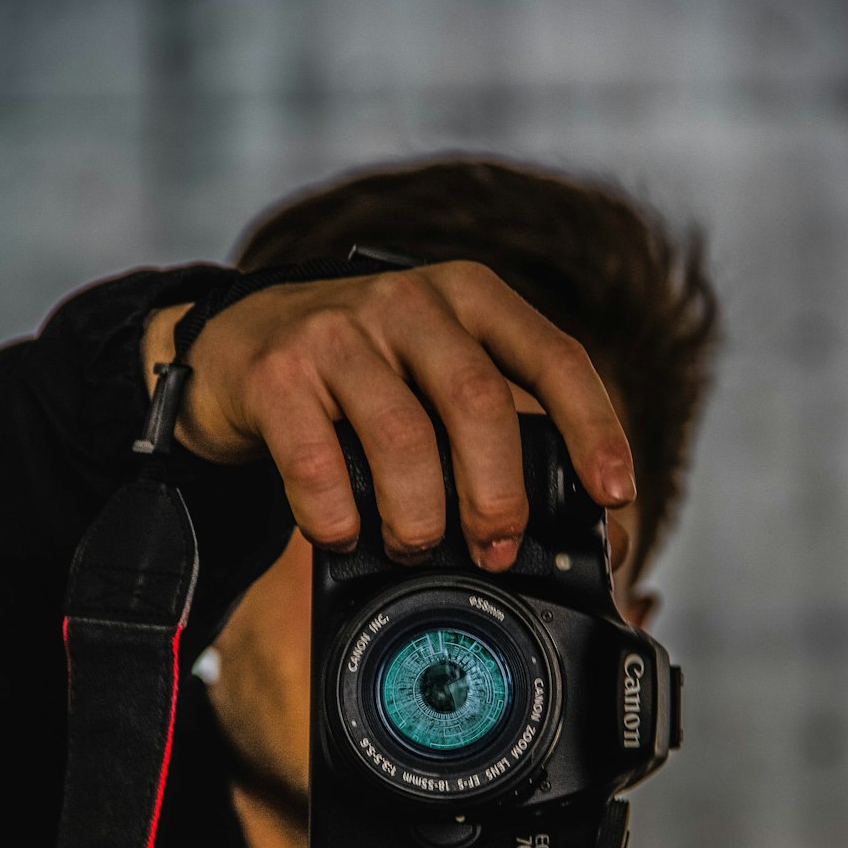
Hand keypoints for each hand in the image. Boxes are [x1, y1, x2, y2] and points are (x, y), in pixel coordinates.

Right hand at [142, 262, 635, 571]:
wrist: (234, 344)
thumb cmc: (357, 375)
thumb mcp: (433, 373)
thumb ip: (491, 428)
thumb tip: (578, 529)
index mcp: (469, 298)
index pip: (553, 357)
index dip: (594, 429)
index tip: (613, 494)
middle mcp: (409, 301)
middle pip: (480, 405)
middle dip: (498, 496)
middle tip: (496, 549)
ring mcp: (338, 331)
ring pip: (405, 439)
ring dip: (419, 517)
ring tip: (414, 545)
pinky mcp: (276, 373)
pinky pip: (319, 463)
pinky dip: (338, 518)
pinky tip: (343, 533)